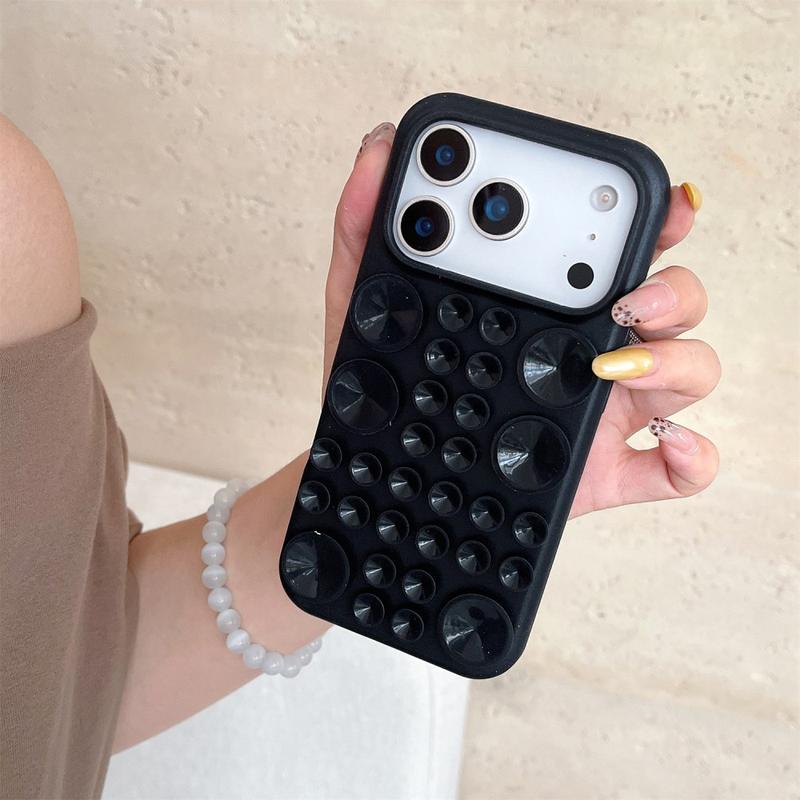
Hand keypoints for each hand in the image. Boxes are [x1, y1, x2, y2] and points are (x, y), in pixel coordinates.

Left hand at [322, 123, 718, 516]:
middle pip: (670, 302)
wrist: (385, 473)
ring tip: (615, 364)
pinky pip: (677, 467)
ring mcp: (605, 411)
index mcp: (545, 305)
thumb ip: (367, 228)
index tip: (657, 201)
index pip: (611, 250)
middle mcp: (588, 348)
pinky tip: (667, 444)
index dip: (651, 218)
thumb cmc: (390, 389)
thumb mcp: (367, 307)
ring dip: (677, 360)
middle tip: (632, 291)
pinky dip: (692, 456)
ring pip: (687, 370)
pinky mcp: (608, 473)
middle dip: (674, 285)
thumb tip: (379, 146)